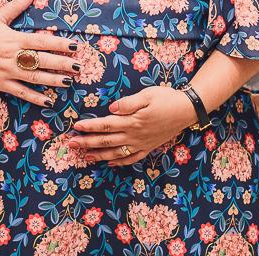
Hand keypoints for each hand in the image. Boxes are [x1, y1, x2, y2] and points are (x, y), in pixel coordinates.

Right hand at [0, 0, 79, 106]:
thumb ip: (15, 6)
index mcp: (13, 39)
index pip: (41, 41)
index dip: (59, 44)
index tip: (75, 46)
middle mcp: (12, 57)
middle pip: (42, 61)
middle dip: (62, 64)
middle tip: (79, 67)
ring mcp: (6, 72)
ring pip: (34, 78)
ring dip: (53, 81)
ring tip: (70, 82)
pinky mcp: (0, 84)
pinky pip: (21, 93)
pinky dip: (35, 98)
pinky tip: (49, 101)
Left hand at [69, 86, 197, 165]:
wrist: (187, 110)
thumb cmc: (166, 98)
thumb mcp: (147, 95)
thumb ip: (128, 103)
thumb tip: (110, 108)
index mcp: (132, 121)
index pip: (105, 124)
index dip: (89, 126)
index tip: (75, 127)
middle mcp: (134, 135)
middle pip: (106, 140)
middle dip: (87, 143)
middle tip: (71, 145)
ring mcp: (141, 143)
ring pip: (116, 153)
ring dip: (98, 155)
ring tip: (84, 157)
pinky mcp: (148, 147)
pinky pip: (131, 158)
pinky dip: (119, 162)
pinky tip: (110, 163)